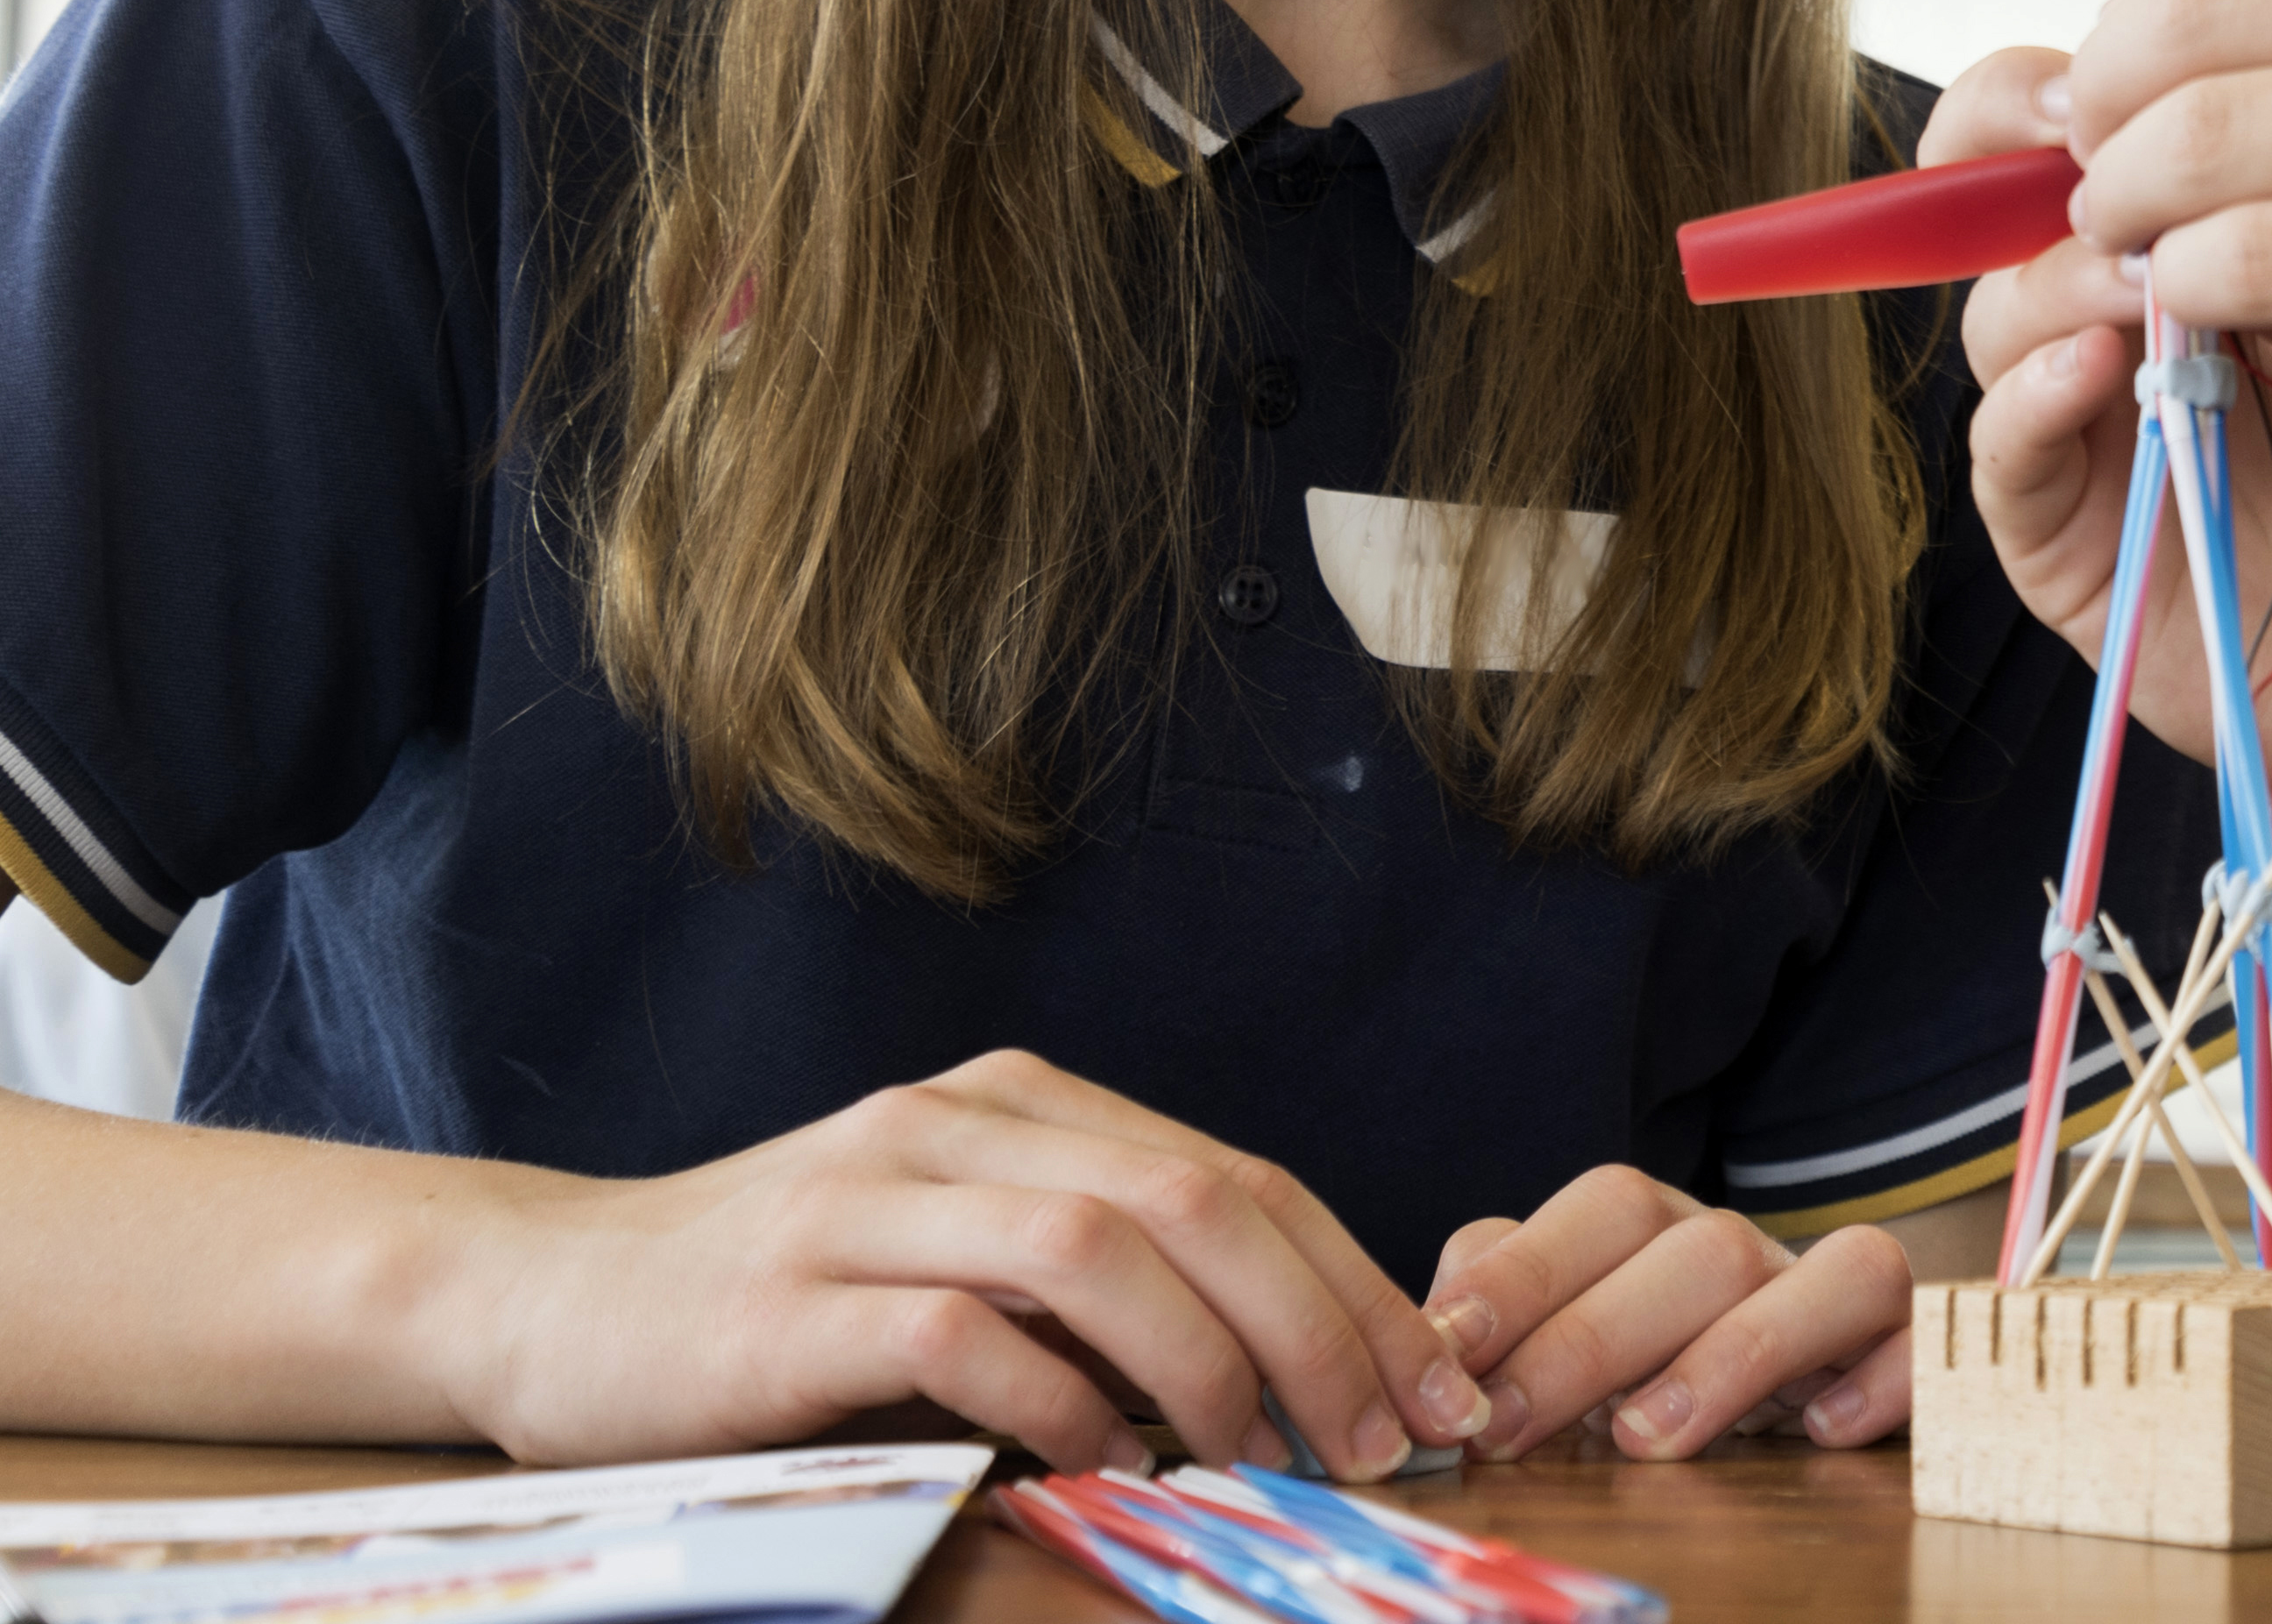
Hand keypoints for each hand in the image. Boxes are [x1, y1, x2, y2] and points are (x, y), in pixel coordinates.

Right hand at [445, 1049, 1481, 1475]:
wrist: (543, 1297)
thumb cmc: (777, 1299)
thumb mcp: (956, 1257)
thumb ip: (1093, 1283)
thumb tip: (1290, 1372)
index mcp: (1022, 1105)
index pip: (1237, 1177)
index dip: (1353, 1280)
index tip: (1433, 1383)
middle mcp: (957, 1124)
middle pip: (1198, 1198)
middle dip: (1320, 1321)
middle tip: (1381, 1435)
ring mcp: (868, 1200)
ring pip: (1097, 1248)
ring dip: (1209, 1360)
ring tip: (1262, 1456)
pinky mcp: (790, 1298)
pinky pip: (964, 1335)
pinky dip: (1057, 1399)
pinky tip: (1105, 1462)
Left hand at [1423, 1174, 1915, 1457]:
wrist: (1816, 1382)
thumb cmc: (1655, 1369)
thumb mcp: (1571, 1337)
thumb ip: (1502, 1313)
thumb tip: (1428, 1331)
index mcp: (1665, 1233)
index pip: (1603, 1210)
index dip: (1524, 1273)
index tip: (1443, 1351)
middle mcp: (1756, 1251)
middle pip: (1699, 1249)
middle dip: (1590, 1337)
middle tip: (1506, 1428)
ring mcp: (1845, 1299)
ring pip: (1829, 1273)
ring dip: (1737, 1353)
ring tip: (1647, 1439)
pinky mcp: (1916, 1350)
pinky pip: (1921, 1339)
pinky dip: (1880, 1376)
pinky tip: (1822, 1430)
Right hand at [1930, 48, 2271, 871]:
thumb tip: (2254, 107)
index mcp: (2192, 238)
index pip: (2098, 118)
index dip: (2101, 69)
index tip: (2155, 40)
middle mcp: (2111, 316)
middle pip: (2003, 191)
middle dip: (2024, 144)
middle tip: (2091, 128)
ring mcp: (2074, 423)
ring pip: (1999, 310)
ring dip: (2057, 272)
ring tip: (2137, 270)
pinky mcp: (2055, 535)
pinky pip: (2002, 448)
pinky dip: (2033, 397)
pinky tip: (2099, 371)